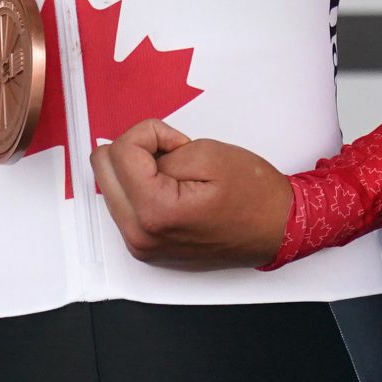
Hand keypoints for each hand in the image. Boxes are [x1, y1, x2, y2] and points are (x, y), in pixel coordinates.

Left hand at [91, 119, 292, 270]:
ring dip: (137, 170)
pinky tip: (171, 190)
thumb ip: (156, 149)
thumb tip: (128, 154)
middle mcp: (140, 235)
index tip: (178, 144)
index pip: (119, 151)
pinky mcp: (145, 247)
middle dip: (137, 151)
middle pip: (102, 167)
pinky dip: (140, 188)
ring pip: (109, 183)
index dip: (151, 135)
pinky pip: (122, 202)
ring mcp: (141, 245)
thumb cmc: (253, 194)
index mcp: (154, 213)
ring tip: (176, 176)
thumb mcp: (204, 154)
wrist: (279, 229)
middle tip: (172, 156)